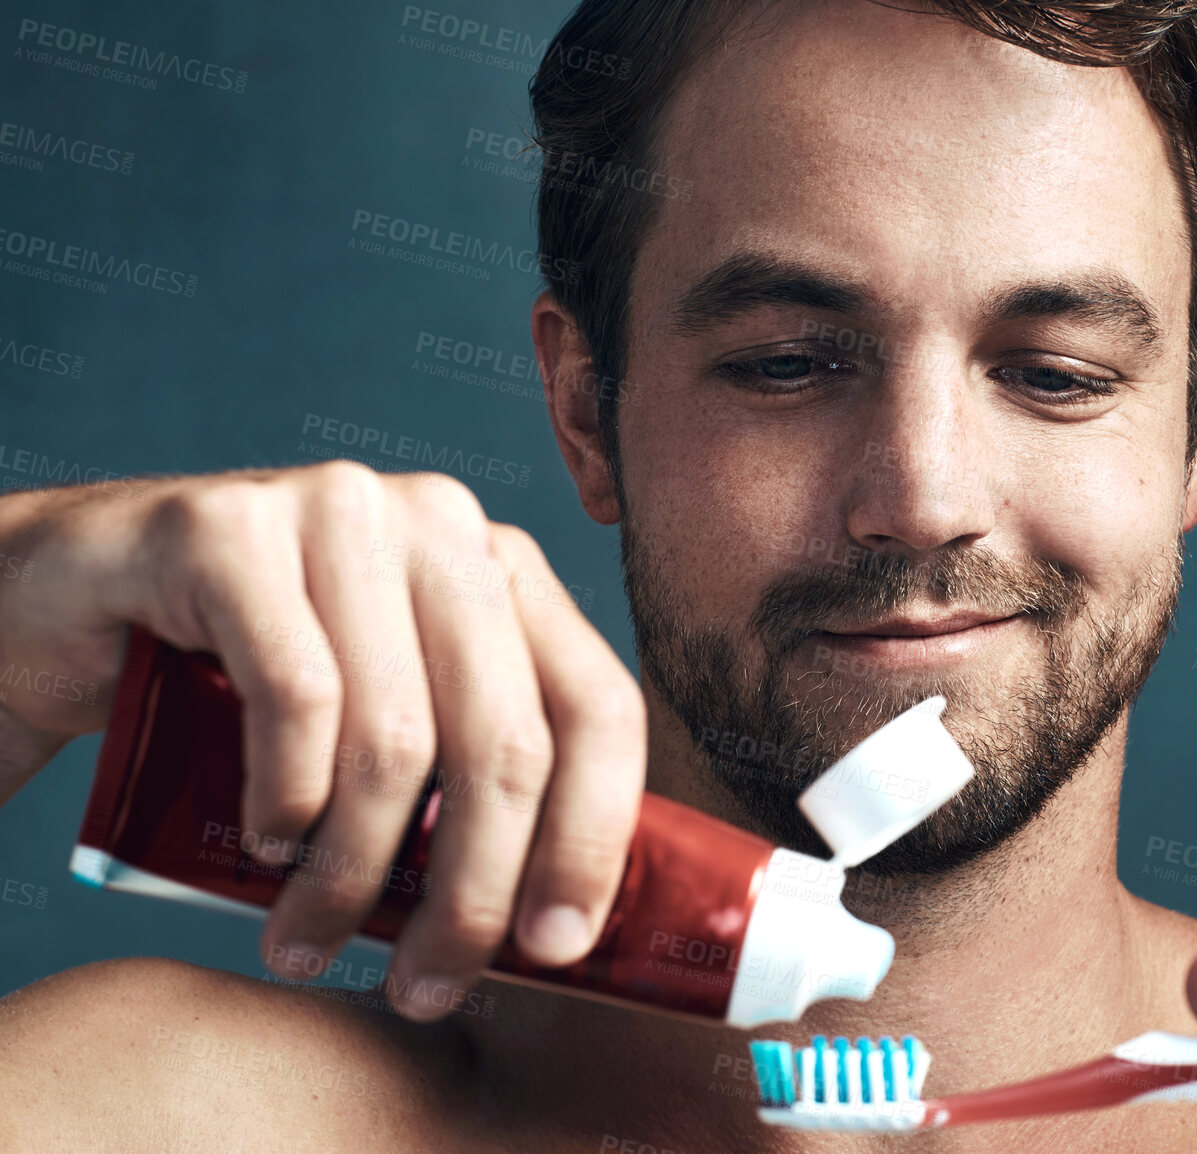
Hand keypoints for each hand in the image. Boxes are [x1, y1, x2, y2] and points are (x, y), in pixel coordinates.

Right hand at [0, 463, 645, 1020]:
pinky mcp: (231, 528)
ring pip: (398, 739)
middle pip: (508, 741)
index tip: (558, 947)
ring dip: (354, 875)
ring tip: (311, 939)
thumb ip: (466, 777)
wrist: (64, 606)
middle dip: (471, 892)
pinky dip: (287, 800)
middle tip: (424, 982)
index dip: (594, 837)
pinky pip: (298, 697)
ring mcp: (342, 510)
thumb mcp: (383, 721)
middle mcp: (441, 523)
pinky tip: (268, 846)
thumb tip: (549, 926)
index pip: (601, 706)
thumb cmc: (244, 683)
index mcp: (504, 571)